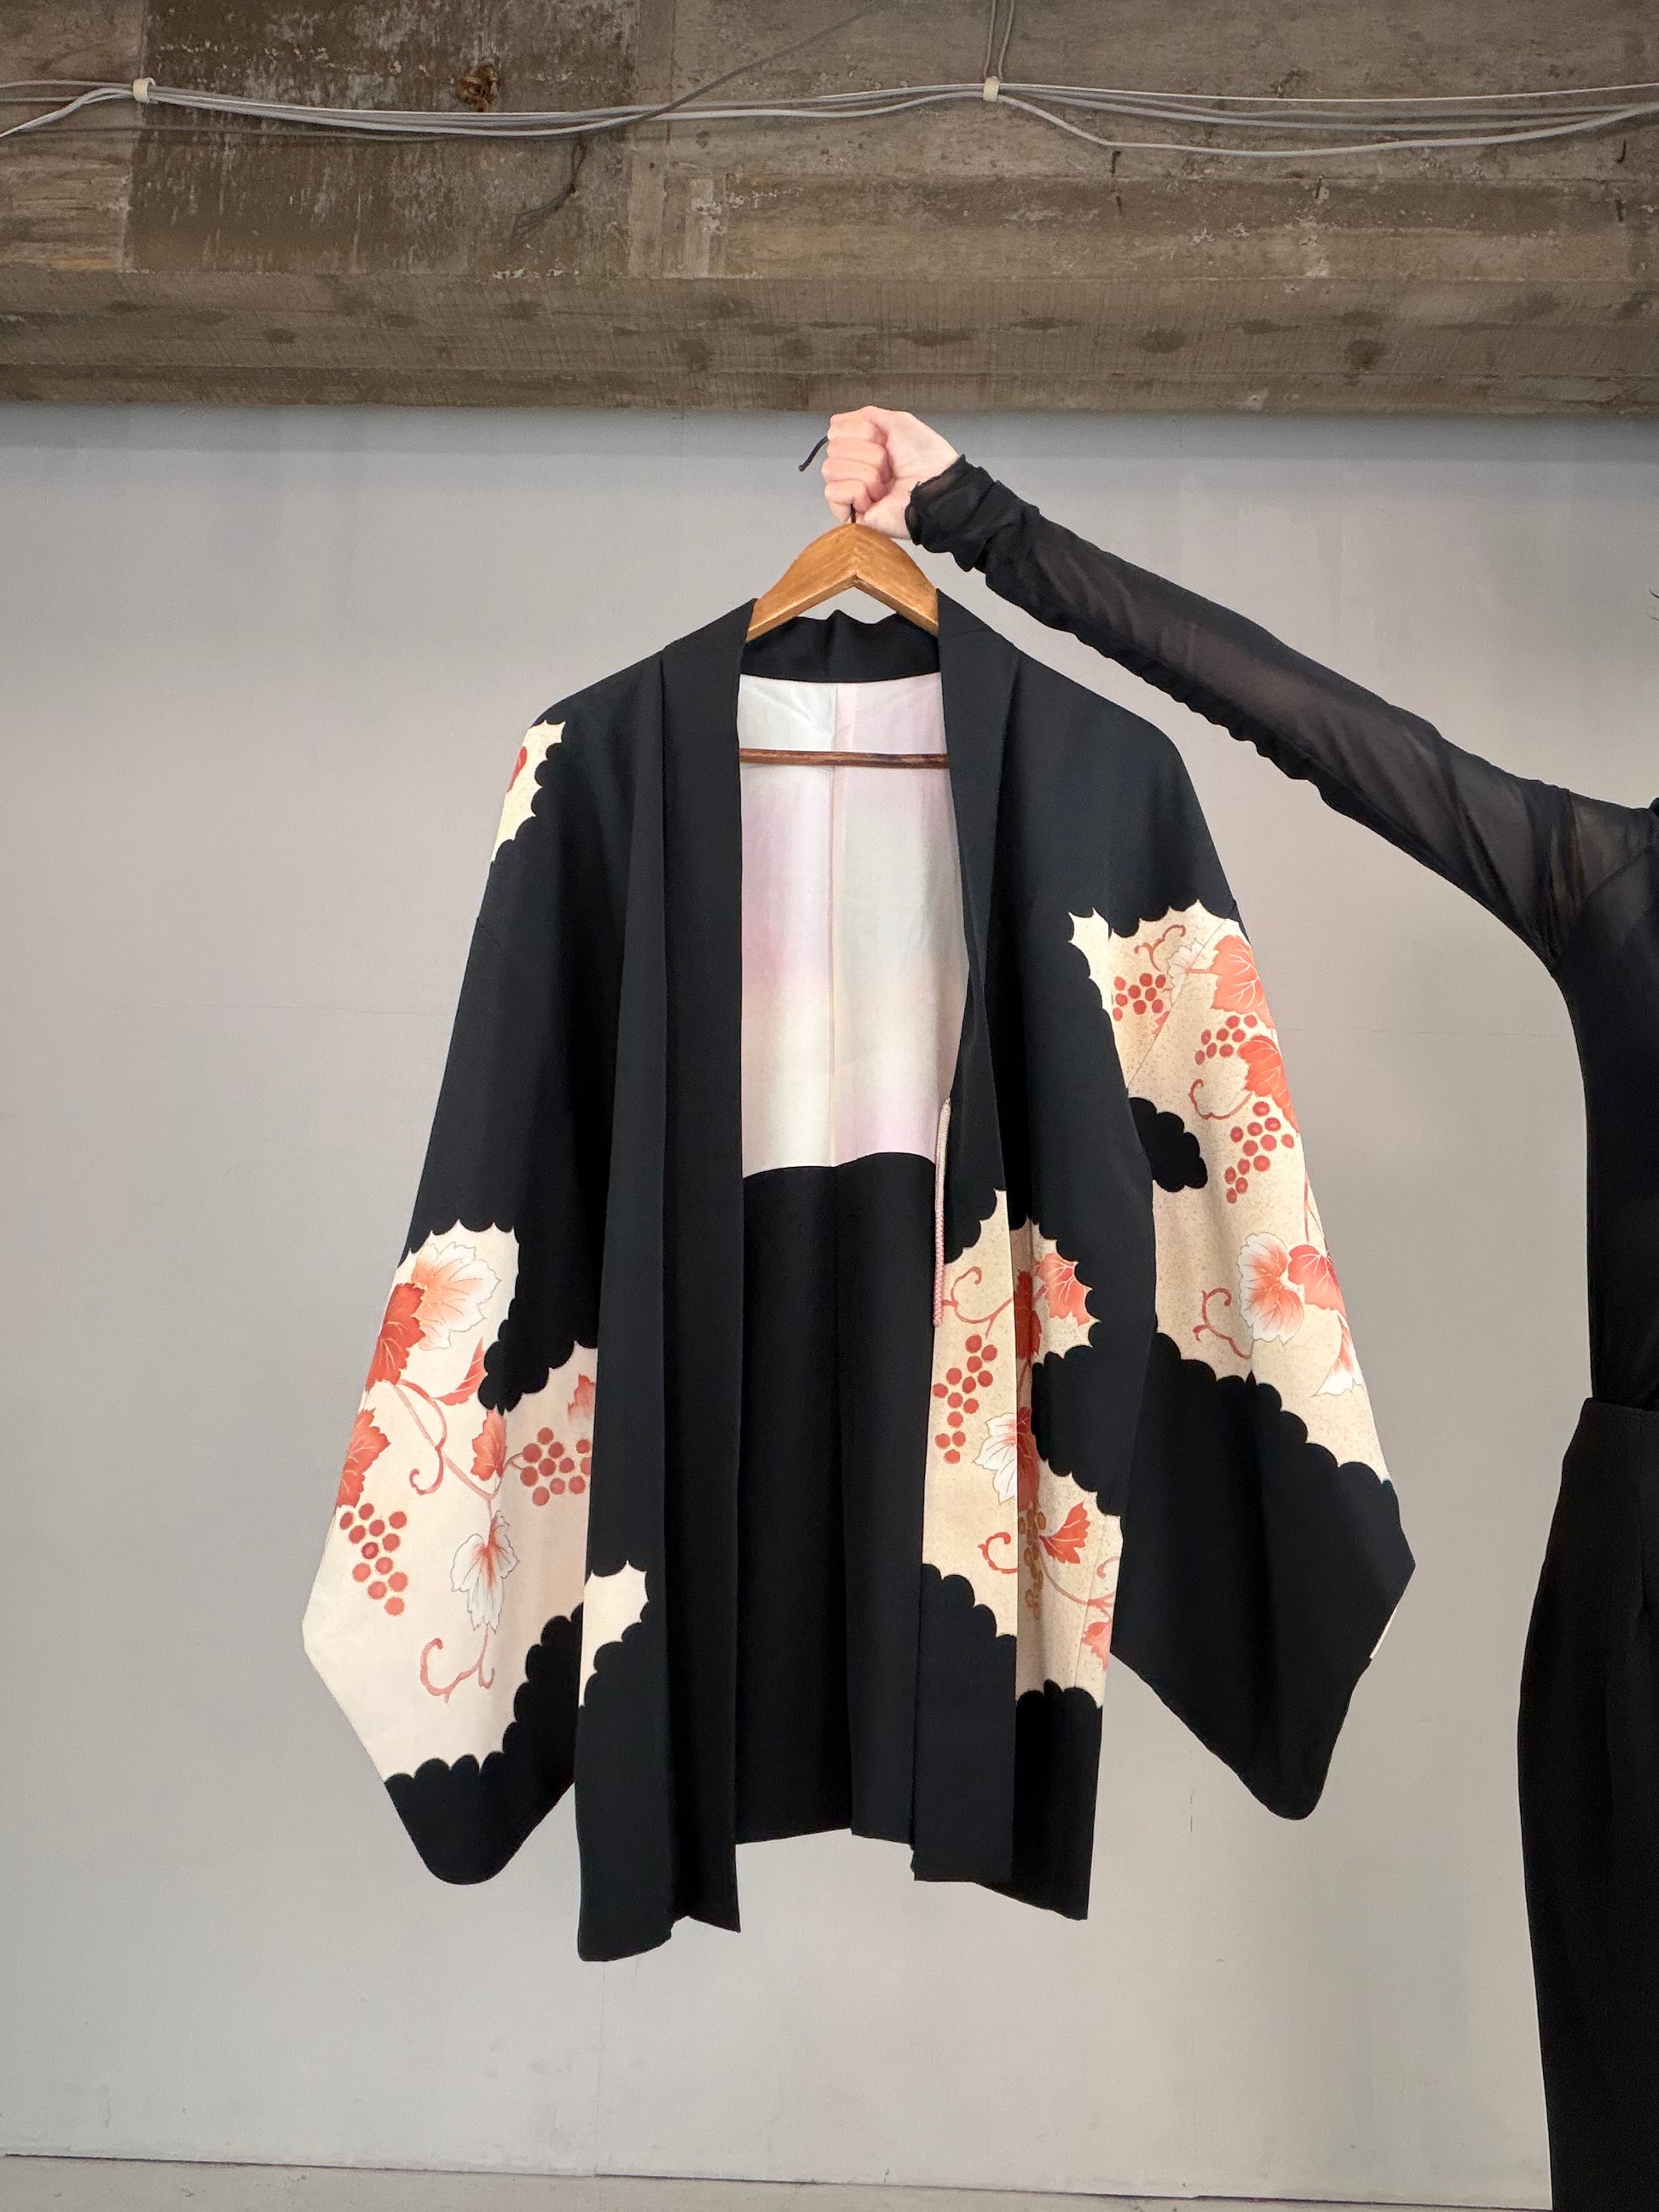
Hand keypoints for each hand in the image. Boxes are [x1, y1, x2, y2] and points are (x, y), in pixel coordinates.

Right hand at [821, 407, 958, 537]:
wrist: (936, 488)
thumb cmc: (925, 458)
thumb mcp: (897, 422)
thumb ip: (866, 416)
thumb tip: (836, 422)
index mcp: (862, 446)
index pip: (835, 429)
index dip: (861, 431)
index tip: (884, 441)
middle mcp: (852, 467)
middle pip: (834, 447)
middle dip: (867, 453)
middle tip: (889, 467)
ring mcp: (849, 492)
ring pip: (831, 468)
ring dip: (866, 473)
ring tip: (885, 485)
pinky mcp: (848, 514)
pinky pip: (832, 492)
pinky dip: (858, 492)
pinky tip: (875, 500)